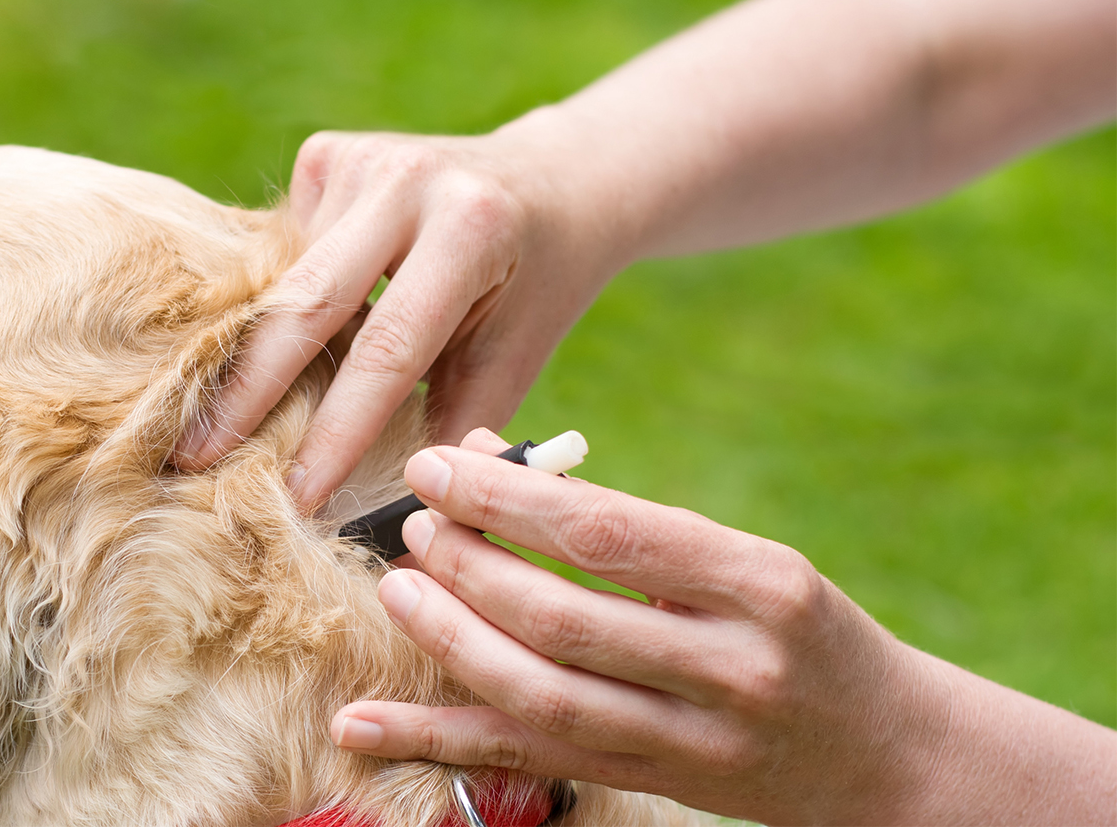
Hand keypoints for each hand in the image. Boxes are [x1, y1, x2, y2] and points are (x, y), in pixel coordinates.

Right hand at [172, 131, 632, 508]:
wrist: (551, 181)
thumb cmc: (535, 287)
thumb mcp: (515, 357)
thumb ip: (452, 426)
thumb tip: (386, 517)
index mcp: (470, 229)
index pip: (388, 348)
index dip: (338, 430)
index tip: (298, 496)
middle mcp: (407, 180)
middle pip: (305, 302)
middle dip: (248, 392)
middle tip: (193, 461)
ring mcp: (359, 159)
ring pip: (285, 279)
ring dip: (258, 353)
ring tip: (213, 424)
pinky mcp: (327, 155)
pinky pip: (283, 252)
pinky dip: (279, 306)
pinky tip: (276, 343)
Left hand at [329, 429, 1116, 824]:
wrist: (889, 753)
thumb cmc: (799, 630)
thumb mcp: (746, 564)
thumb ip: (630, 528)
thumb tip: (492, 467)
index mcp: (760, 583)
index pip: (611, 534)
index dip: (510, 499)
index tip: (439, 464)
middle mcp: (733, 667)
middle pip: (568, 619)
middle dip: (473, 569)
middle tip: (415, 527)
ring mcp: (696, 741)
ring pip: (545, 697)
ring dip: (453, 645)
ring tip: (398, 593)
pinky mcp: (658, 786)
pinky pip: (531, 761)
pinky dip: (438, 741)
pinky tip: (362, 725)